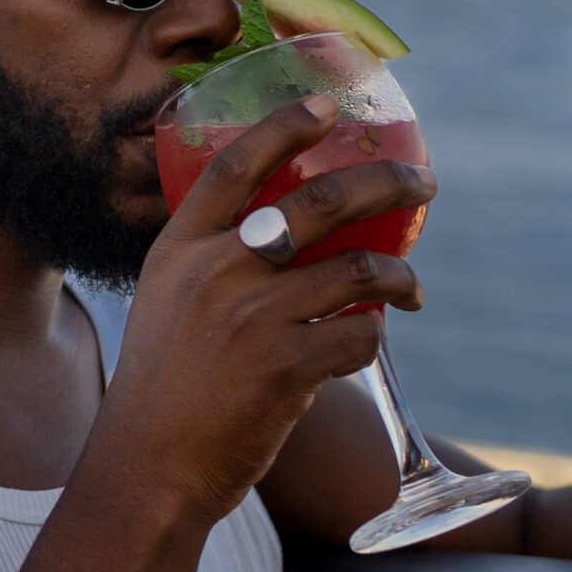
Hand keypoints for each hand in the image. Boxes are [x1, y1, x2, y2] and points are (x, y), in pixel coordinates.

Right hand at [111, 92, 436, 527]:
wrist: (150, 465)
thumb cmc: (164, 387)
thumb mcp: (166, 303)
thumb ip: (211, 264)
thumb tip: (283, 235)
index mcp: (180, 248)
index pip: (236, 164)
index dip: (285, 126)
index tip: (328, 106)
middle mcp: (216, 271)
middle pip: (319, 201)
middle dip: (387, 183)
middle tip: (422, 183)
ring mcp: (253, 317)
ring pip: (358, 270)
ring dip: (400, 277)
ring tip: (410, 288)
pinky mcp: (286, 368)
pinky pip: (360, 336)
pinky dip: (373, 337)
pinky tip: (368, 342)